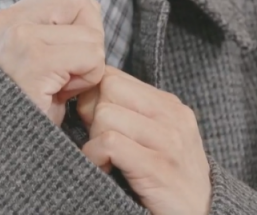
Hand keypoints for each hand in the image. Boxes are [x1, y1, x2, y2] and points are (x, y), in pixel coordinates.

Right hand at [0, 0, 104, 125]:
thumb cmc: (22, 108)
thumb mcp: (33, 58)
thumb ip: (54, 31)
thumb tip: (90, 10)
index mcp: (8, 17)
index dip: (80, 18)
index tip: (67, 51)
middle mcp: (10, 20)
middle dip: (89, 35)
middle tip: (68, 69)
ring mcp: (21, 37)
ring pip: (91, 34)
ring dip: (88, 65)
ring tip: (60, 84)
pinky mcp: (36, 60)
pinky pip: (92, 57)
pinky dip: (88, 80)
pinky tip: (62, 93)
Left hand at [77, 67, 210, 214]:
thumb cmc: (169, 180)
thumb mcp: (157, 139)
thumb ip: (130, 114)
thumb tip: (85, 96)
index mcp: (169, 105)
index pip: (114, 75)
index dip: (94, 96)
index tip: (94, 124)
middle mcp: (172, 116)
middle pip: (108, 87)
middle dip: (92, 114)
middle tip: (99, 141)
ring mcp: (168, 140)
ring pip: (106, 114)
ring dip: (93, 140)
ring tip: (105, 159)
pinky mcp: (158, 167)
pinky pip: (109, 143)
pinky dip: (95, 156)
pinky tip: (104, 169)